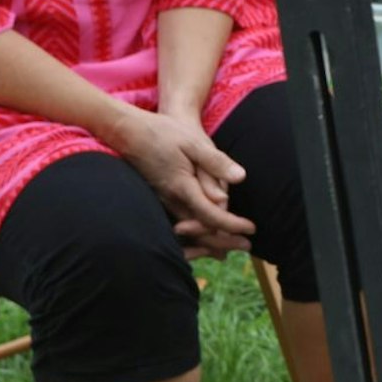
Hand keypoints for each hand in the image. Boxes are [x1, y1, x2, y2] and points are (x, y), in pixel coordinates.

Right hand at [104, 107, 254, 248]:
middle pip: (200, 230)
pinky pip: (179, 223)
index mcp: (182, 186)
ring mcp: (162, 201)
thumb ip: (216, 163)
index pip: (211, 215)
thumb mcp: (194, 143)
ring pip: (188, 231)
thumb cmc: (164, 133)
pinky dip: (195, 234)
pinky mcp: (159, 199)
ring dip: (210, 241)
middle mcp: (170, 200)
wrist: (129, 132)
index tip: (252, 229)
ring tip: (230, 249)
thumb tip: (238, 179)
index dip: (232, 225)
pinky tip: (206, 236)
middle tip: (247, 245)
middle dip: (224, 240)